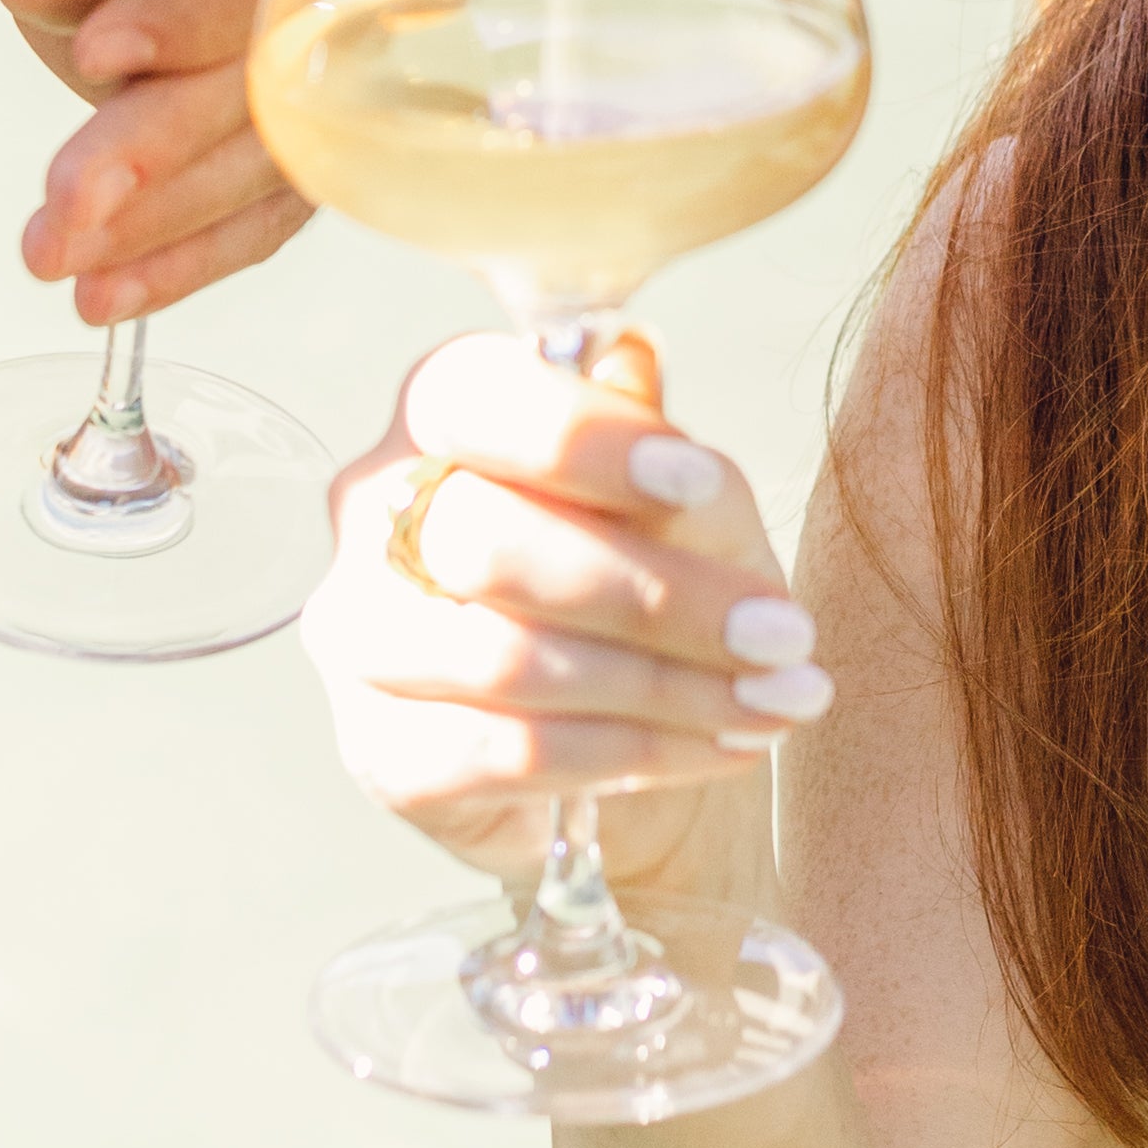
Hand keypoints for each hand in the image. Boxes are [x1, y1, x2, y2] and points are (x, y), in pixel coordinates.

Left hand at [0, 0, 312, 328]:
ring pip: (267, 164)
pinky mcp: (312, 147)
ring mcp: (348, 75)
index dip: (195, 13)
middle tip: (67, 199)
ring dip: (158, 221)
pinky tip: (105, 296)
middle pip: (277, 77)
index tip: (98, 50)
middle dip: (163, 143)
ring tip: (53, 255)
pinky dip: (181, 260)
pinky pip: (264, 220)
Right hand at [304, 334, 830, 898]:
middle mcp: (375, 517)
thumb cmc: (660, 592)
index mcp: (440, 418)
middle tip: (783, 633)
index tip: (701, 483)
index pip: (468, 394)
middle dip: (656, 593)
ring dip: (667, 685)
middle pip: (487, 540)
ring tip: (775, 700)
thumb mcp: (694, 518)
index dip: (580, 437)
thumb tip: (645, 392)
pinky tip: (719, 745)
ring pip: (507, 658)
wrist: (650, 752)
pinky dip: (634, 751)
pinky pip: (510, 752)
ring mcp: (364, 640)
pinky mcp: (384, 756)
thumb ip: (668, 466)